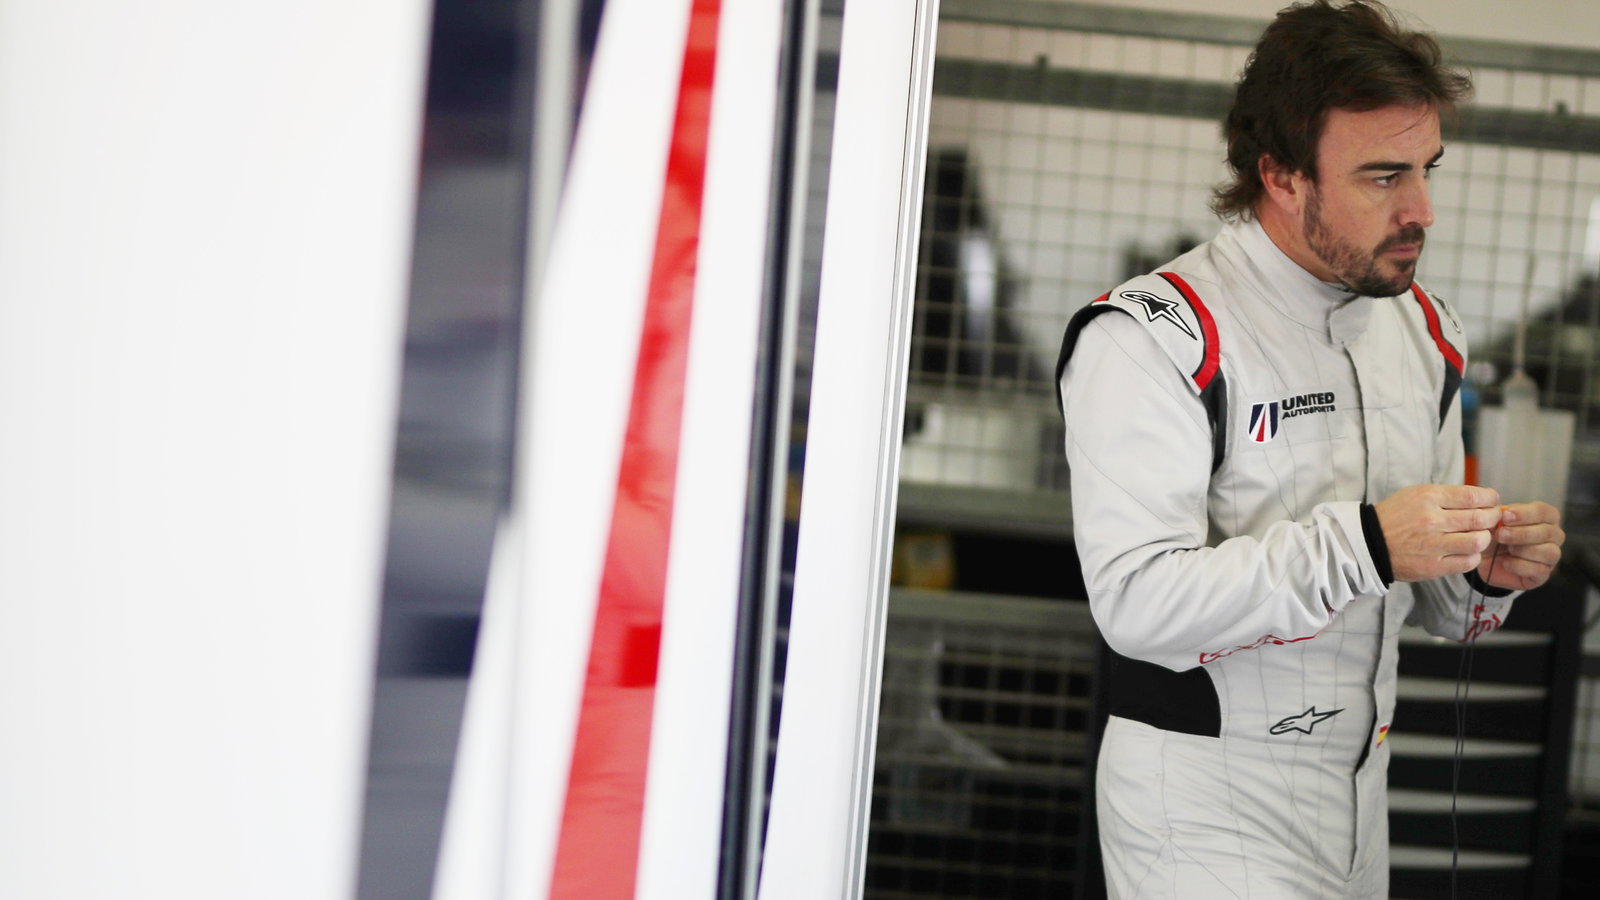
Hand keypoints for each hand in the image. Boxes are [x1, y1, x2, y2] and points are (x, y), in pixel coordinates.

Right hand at [1374, 484, 1500, 581]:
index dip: (1490, 499)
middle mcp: (1432, 520)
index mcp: (1428, 498)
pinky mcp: (1433, 566)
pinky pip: (1468, 561)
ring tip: (1478, 536)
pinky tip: (1466, 551)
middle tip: (1491, 519)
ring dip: (1484, 538)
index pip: (1474, 496)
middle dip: (1493, 518)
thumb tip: (1481, 499)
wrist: (1369, 543)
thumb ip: (1448, 496)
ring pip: (1478, 541)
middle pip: (1481, 518)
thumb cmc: (1396, 517)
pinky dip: (1473, 556)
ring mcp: (1433, 544)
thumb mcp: (1416, 494)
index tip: (1492, 501)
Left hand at [1478, 501, 1563, 590]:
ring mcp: (1551, 556)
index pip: (1545, 512)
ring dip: (1523, 550)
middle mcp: (1554, 536)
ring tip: (1506, 548)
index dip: (1526, 514)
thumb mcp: (1494, 522)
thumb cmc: (1494, 535)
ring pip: (1549, 552)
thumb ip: (1501, 515)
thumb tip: (1505, 513)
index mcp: (1546, 517)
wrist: (1485, 559)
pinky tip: (1506, 562)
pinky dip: (1520, 566)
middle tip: (1501, 534)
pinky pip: (1540, 570)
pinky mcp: (1543, 574)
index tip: (1505, 516)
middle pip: (1548, 532)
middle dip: (1522, 533)